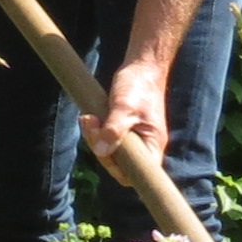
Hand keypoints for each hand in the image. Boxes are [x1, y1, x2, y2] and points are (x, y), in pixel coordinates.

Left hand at [89, 53, 171, 176]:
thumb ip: (114, 129)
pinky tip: (90, 117)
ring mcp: (135, 139)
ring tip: (88, 117)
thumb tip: (102, 151)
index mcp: (153, 145)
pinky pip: (108, 138)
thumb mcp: (124, 107)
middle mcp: (146, 146)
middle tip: (90, 123)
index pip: (135, 174)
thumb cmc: (138, 86)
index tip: (102, 149)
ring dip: (95, 136)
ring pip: (111, 150)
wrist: (142, 67)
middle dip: (99, 147)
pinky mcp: (125, 130)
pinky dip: (97, 130)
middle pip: (119, 163)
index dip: (115, 168)